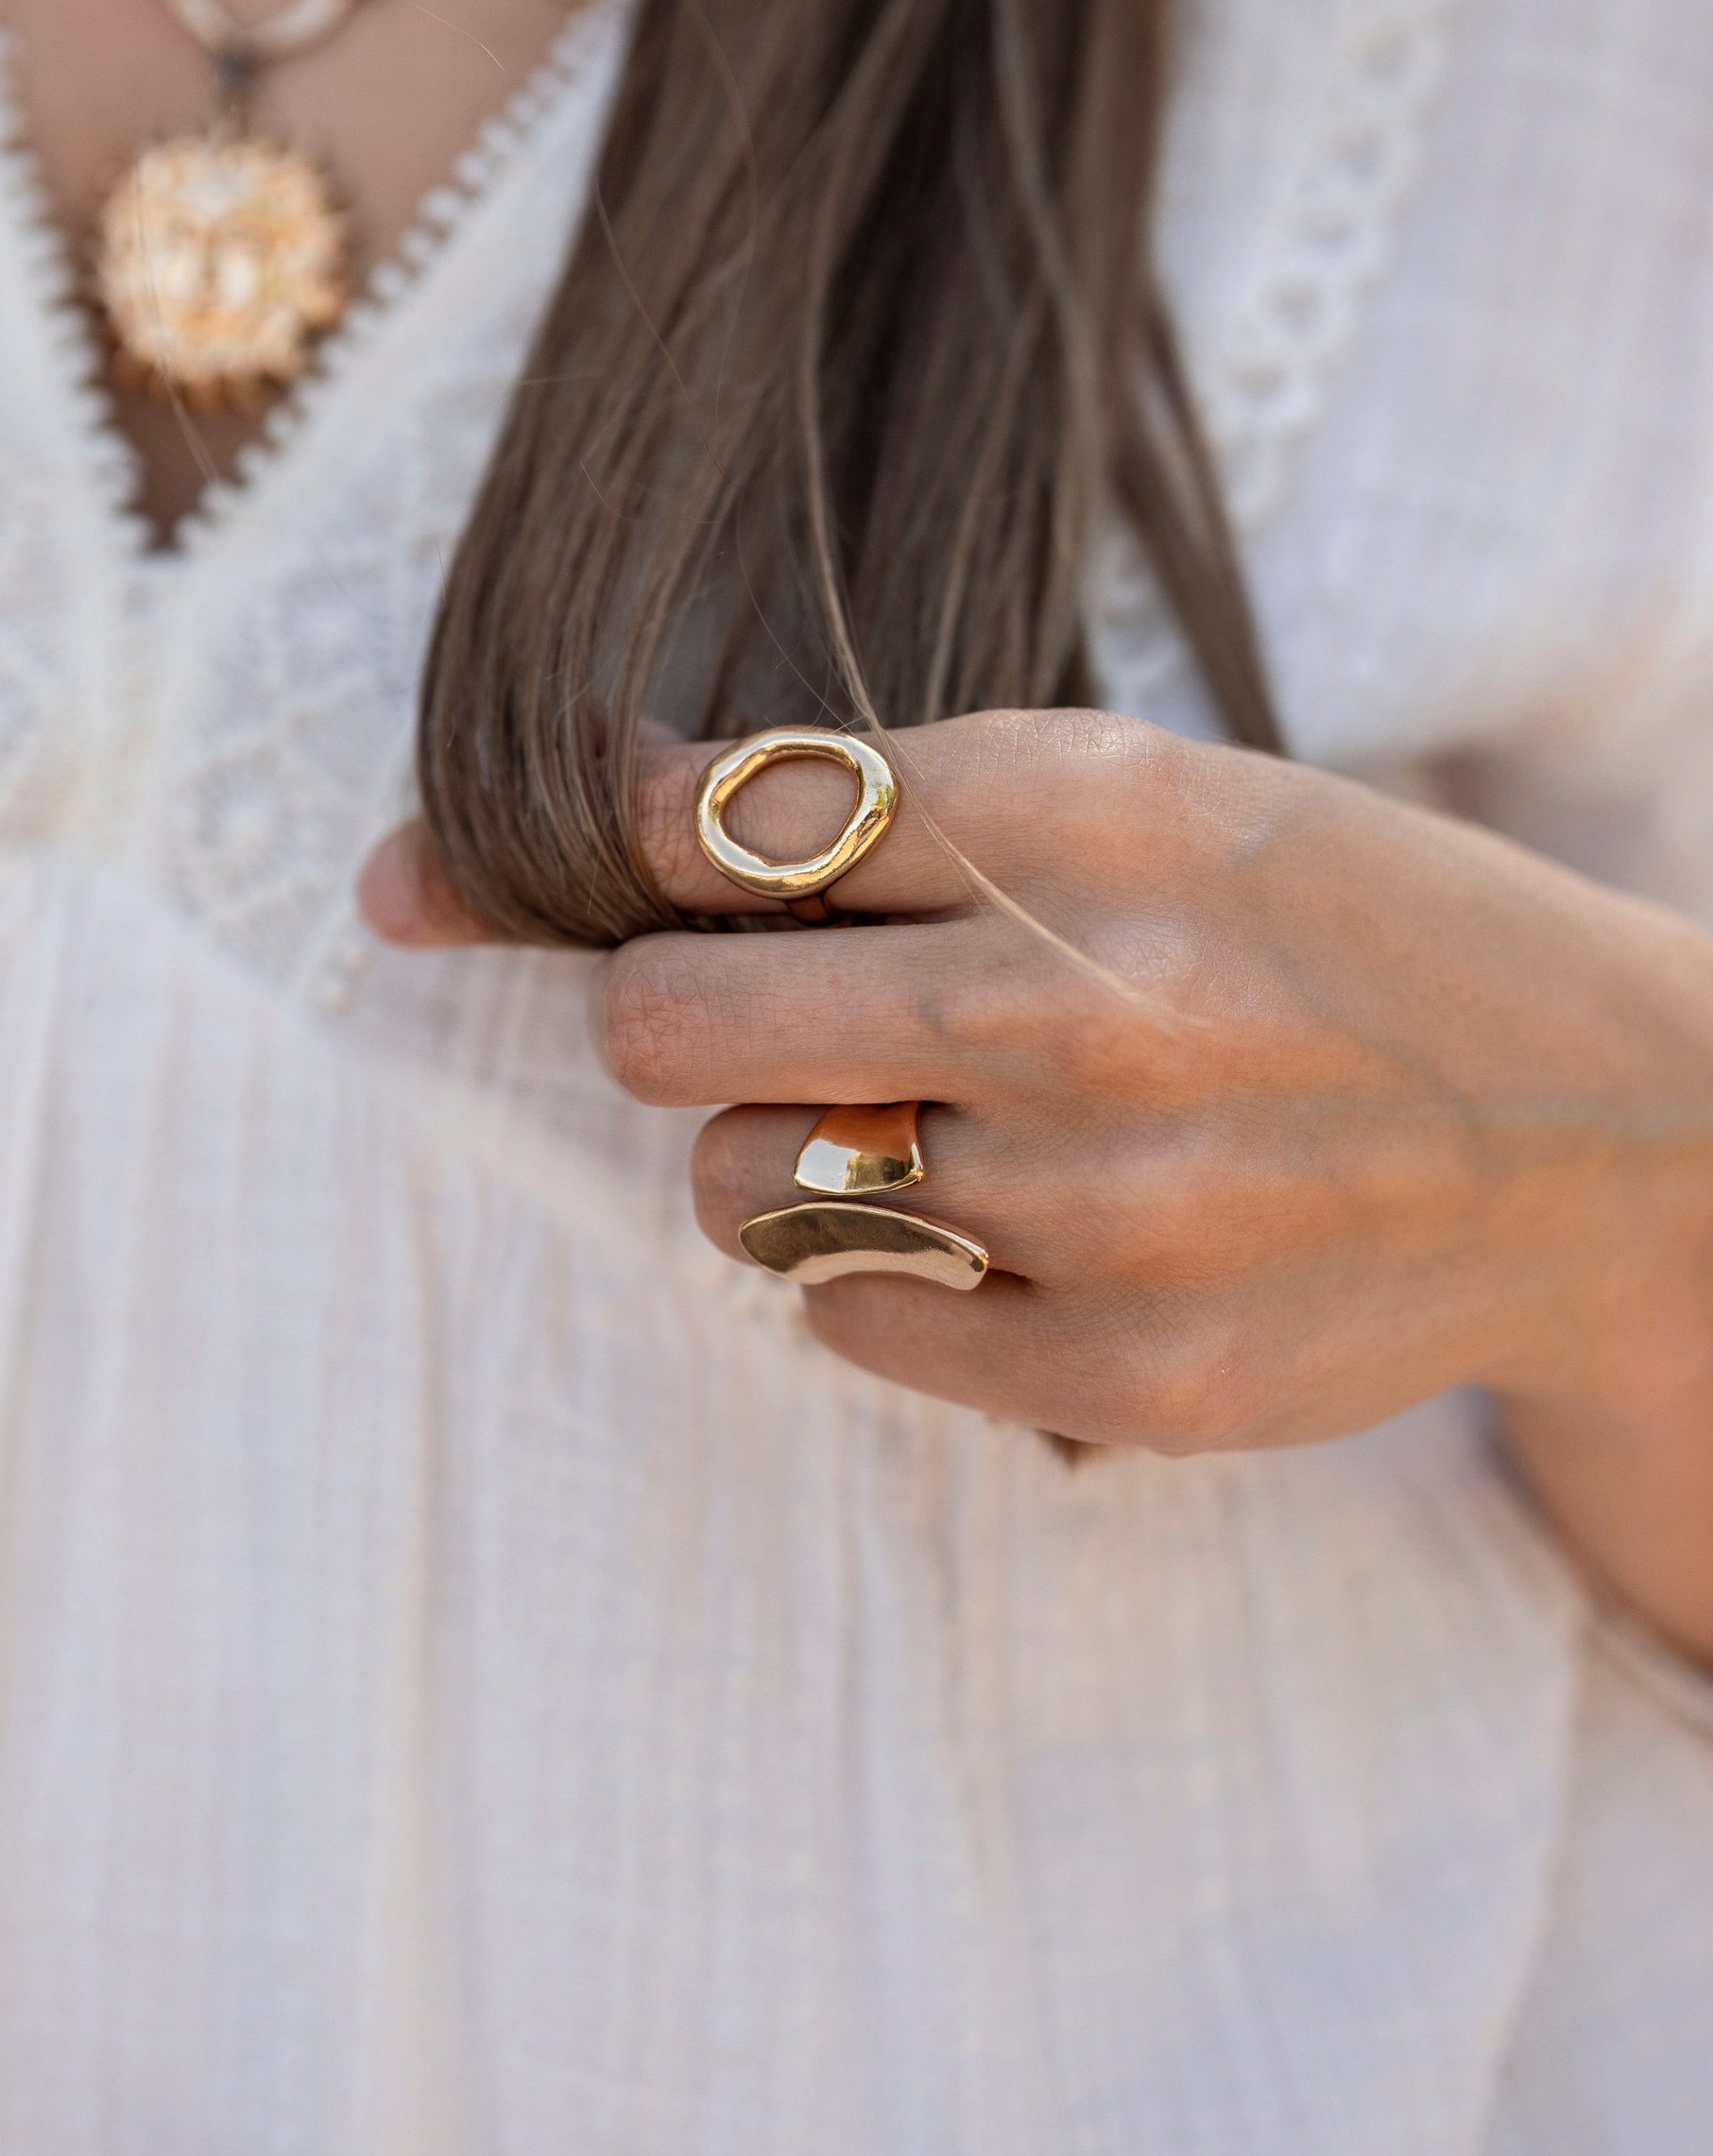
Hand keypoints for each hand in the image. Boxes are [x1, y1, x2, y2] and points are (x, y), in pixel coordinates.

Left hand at [362, 711, 1712, 1465]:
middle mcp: (1074, 1001)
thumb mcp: (1139, 786)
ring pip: (731, 1187)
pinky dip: (883, 1279)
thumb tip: (577, 798)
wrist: (1601, 1131)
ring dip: (779, 1155)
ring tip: (925, 1126)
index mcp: (1072, 808)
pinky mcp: (1125, 1368)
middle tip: (750, 1016)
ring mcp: (1101, 1205)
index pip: (694, 823)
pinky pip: (837, 1325)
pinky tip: (1011, 1227)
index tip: (553, 874)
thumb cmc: (1321, 926)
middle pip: (652, 1023)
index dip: (583, 849)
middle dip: (665, 1013)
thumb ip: (872, 794)